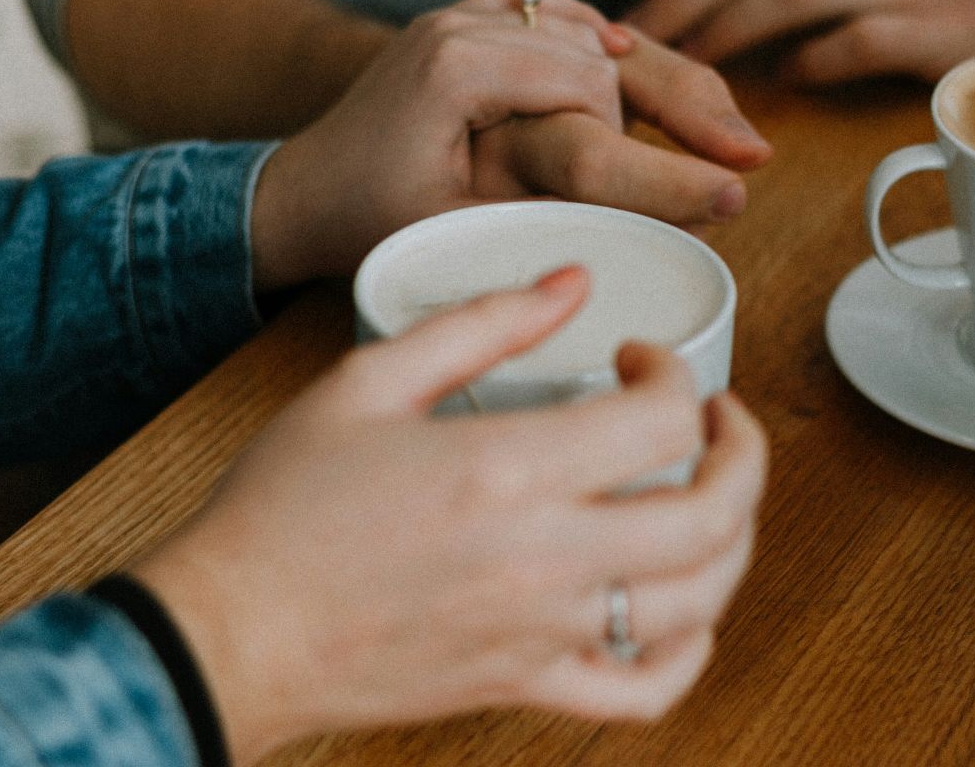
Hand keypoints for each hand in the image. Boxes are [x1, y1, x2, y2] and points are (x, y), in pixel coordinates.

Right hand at [133, 269, 767, 762]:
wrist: (230, 630)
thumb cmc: (283, 507)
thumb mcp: (367, 381)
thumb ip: (480, 324)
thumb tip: (569, 283)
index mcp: (508, 469)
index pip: (663, 418)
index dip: (675, 372)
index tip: (639, 358)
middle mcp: (544, 557)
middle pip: (715, 514)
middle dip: (744, 452)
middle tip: (718, 420)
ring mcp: (543, 632)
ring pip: (702, 601)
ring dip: (736, 540)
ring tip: (714, 498)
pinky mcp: (526, 685)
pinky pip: (647, 691)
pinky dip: (690, 652)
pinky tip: (681, 609)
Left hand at [251, 0, 769, 290]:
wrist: (300, 189)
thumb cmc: (368, 219)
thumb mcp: (457, 227)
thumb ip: (543, 210)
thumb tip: (648, 223)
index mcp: (458, 63)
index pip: (589, 90)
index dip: (653, 148)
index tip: (722, 192)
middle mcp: (464, 20)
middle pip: (603, 50)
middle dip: (683, 103)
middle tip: (751, 155)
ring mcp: (468, 12)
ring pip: (590, 31)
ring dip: (655, 76)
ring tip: (725, 129)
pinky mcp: (474, 19)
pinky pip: (560, 17)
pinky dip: (607, 43)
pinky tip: (650, 67)